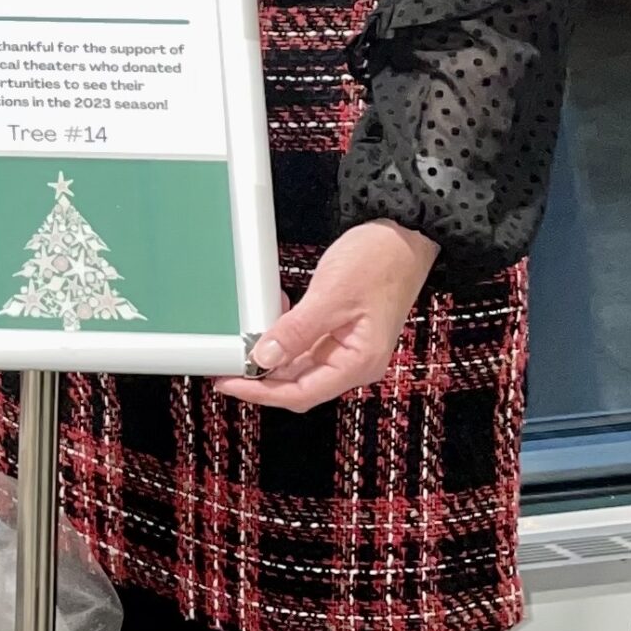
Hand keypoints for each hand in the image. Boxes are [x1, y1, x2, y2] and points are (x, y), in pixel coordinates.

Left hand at [216, 220, 439, 412]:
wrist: (403, 237)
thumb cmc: (380, 263)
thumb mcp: (330, 295)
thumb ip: (297, 331)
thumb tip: (265, 358)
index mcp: (359, 362)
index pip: (302, 393)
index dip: (263, 393)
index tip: (230, 384)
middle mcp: (355, 361)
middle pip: (299, 382)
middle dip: (262, 377)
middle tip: (227, 367)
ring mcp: (348, 346)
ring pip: (300, 363)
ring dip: (271, 355)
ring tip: (242, 344)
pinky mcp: (341, 329)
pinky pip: (306, 342)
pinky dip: (284, 335)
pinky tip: (270, 316)